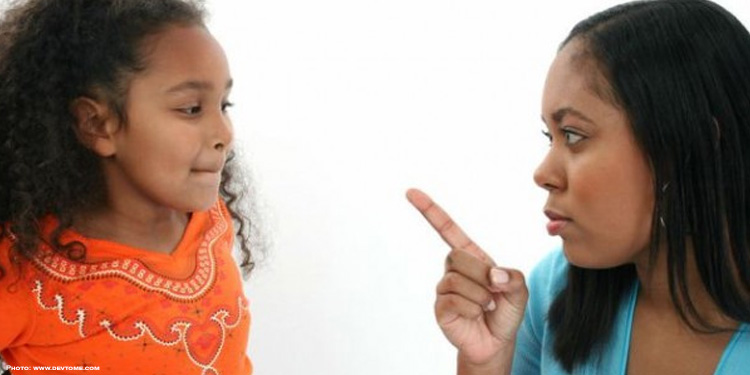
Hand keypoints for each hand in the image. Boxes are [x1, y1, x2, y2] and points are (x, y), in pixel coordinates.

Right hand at [406, 188, 528, 365]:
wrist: (497, 342)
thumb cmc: (505, 312)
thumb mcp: (519, 289)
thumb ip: (513, 276)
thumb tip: (492, 275)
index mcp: (471, 256)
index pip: (447, 229)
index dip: (430, 210)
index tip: (411, 192)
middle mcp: (454, 269)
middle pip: (456, 255)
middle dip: (481, 273)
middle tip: (494, 290)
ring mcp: (445, 288)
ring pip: (456, 279)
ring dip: (480, 295)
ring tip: (487, 306)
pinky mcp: (440, 307)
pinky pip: (454, 300)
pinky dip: (473, 309)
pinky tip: (476, 316)